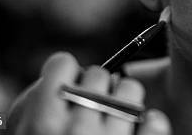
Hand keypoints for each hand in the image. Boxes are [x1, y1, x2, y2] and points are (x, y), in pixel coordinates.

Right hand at [7, 52, 170, 134]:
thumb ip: (35, 112)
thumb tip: (62, 77)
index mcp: (41, 125)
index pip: (61, 64)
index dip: (65, 74)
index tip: (68, 85)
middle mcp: (77, 131)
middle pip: (97, 74)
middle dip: (96, 86)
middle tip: (94, 105)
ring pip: (130, 89)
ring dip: (126, 98)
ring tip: (117, 118)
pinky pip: (155, 122)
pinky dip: (151, 123)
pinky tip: (142, 128)